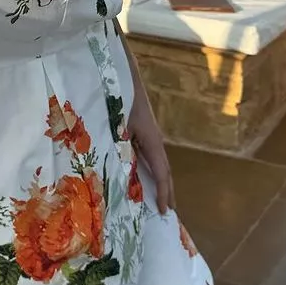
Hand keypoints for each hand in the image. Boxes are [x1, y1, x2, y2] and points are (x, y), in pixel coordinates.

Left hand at [127, 89, 175, 215]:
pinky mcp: (140, 130)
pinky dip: (148, 170)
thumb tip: (118, 171)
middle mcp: (154, 139)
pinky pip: (148, 155)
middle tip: (168, 211)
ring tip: (159, 199)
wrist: (122, 73)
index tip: (164, 211)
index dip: (163, 192)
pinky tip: (140, 176)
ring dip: (159, 181)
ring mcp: (148, 134)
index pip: (162, 172)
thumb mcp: (117, 125)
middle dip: (167, 190)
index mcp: (152, 139)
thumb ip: (118, 147)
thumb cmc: (120, 97)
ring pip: (156, 162)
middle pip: (164, 170)